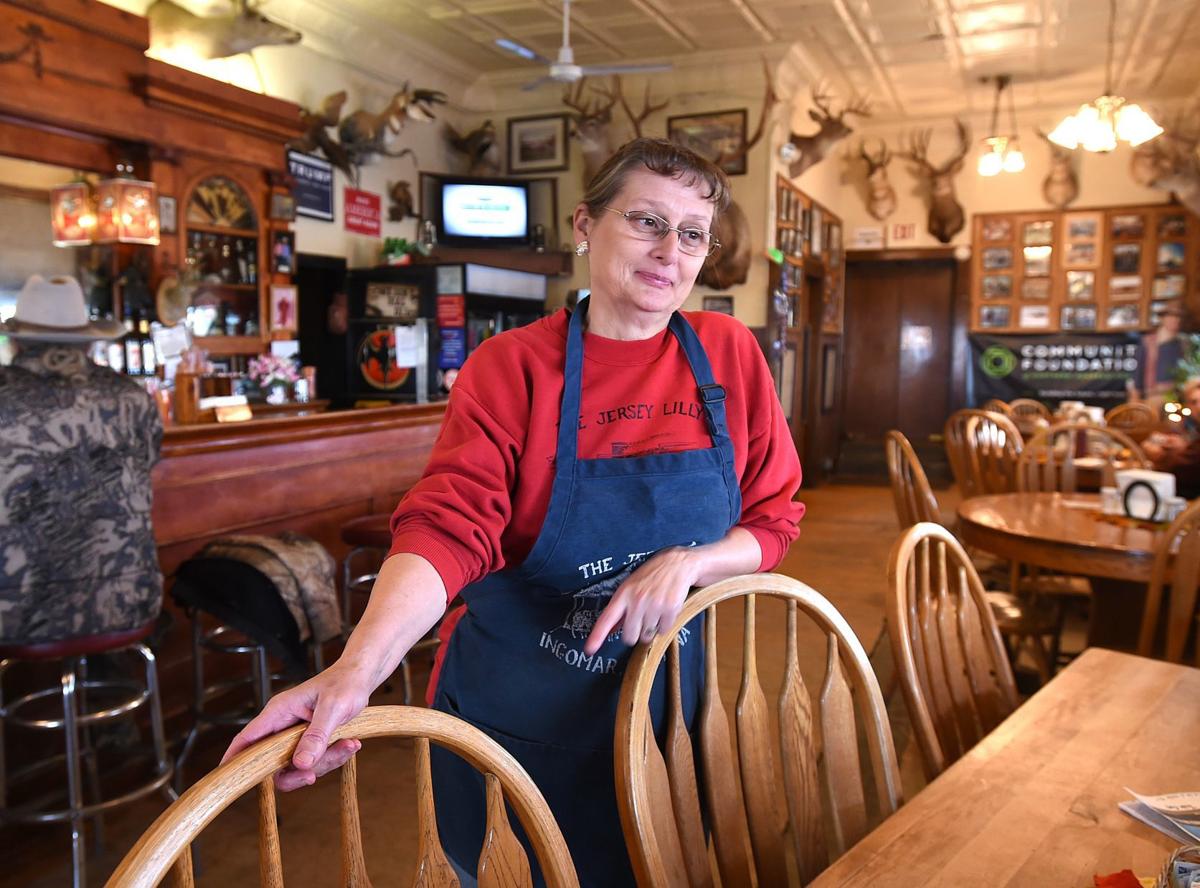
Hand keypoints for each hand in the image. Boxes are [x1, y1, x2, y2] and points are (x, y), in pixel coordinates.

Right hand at [220, 661, 371, 791]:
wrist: (361, 679)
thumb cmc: (345, 683)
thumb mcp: (333, 707)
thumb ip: (317, 734)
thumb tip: (300, 764)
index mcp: (279, 711)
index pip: (248, 737)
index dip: (235, 759)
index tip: (226, 778)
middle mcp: (283, 725)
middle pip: (273, 764)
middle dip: (296, 773)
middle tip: (313, 775)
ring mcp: (296, 736)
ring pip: (297, 766)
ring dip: (325, 762)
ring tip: (348, 744)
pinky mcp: (310, 742)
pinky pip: (315, 762)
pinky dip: (334, 758)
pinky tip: (350, 744)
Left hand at [583, 547, 700, 655]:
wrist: (678, 564)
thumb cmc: (652, 575)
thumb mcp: (631, 586)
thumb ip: (620, 610)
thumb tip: (609, 630)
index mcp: (624, 594)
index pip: (607, 618)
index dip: (597, 636)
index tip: (589, 649)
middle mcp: (637, 600)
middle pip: (629, 636)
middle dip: (635, 633)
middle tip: (641, 622)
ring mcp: (654, 605)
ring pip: (647, 635)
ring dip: (651, 628)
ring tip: (655, 611)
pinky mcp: (670, 609)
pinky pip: (663, 630)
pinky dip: (665, 624)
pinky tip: (665, 611)